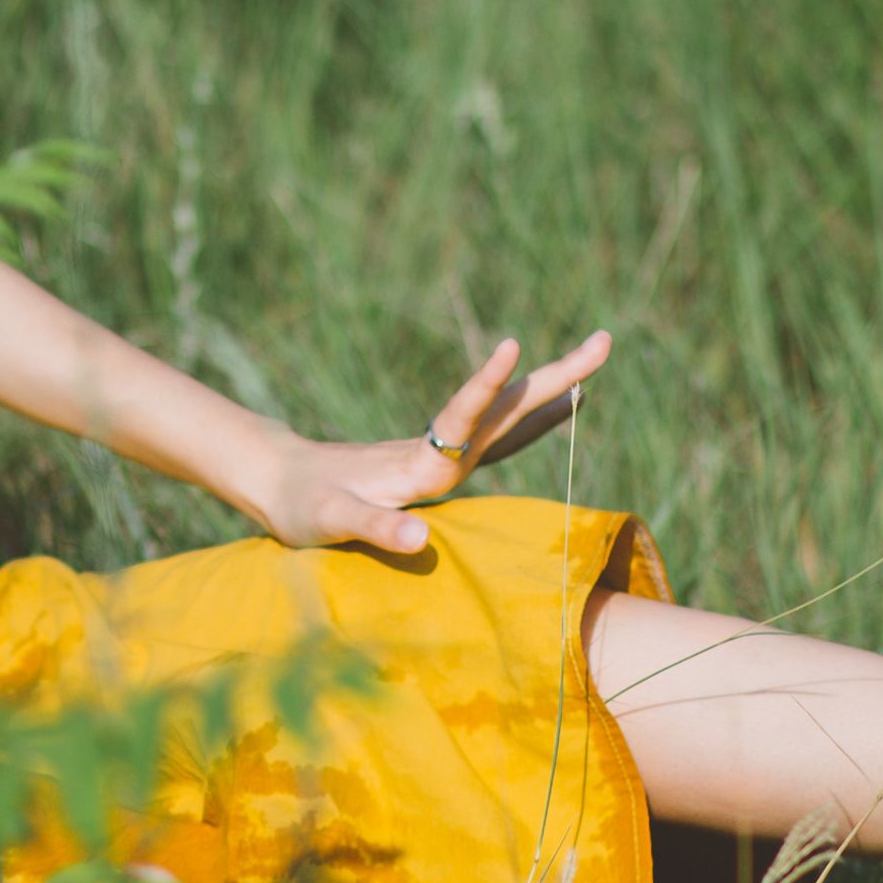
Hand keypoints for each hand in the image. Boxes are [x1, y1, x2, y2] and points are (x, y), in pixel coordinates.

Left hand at [235, 330, 611, 555]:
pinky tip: (557, 410)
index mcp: (417, 465)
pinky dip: (532, 420)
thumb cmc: (299, 504)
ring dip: (550, 392)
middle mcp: (437, 451)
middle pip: (505, 409)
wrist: (277, 479)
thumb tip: (421, 542)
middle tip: (605, 340)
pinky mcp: (439, 461)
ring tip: (594, 366)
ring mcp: (441, 452)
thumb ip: (373, 529)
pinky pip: (497, 437)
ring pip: (507, 418)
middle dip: (554, 377)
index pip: (460, 421)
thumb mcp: (329, 523)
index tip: (511, 346)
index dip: (486, 388)